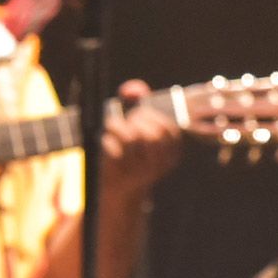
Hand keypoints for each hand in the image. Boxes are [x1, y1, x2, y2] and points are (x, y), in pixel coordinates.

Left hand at [102, 79, 186, 199]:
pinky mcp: (122, 178)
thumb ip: (137, 99)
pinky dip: (106, 140)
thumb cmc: (129, 148)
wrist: (117, 187)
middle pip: (151, 134)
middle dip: (136, 120)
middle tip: (127, 121)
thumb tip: (132, 90)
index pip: (169, 130)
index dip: (153, 116)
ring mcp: (142, 173)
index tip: (141, 115)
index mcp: (172, 152)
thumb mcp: (138, 122)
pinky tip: (105, 141)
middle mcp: (160, 164)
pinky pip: (113, 150)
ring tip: (112, 127)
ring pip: (131, 138)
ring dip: (118, 126)